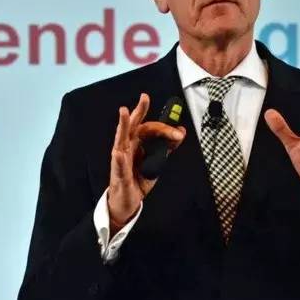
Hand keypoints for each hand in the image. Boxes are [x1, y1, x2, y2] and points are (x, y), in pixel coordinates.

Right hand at [108, 93, 185, 234]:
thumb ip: (167, 147)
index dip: (165, 129)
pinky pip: (118, 165)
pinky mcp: (118, 174)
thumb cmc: (138, 179)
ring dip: (123, 125)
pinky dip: (119, 159)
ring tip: (124, 112)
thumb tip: (180, 131)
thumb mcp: (157, 162)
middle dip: (138, 111)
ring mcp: (120, 159)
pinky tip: (118, 152)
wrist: (127, 201)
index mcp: (136, 142)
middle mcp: (127, 147)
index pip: (150, 128)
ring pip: (121, 139)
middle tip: (144, 98)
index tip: (178, 132)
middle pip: (133, 126)